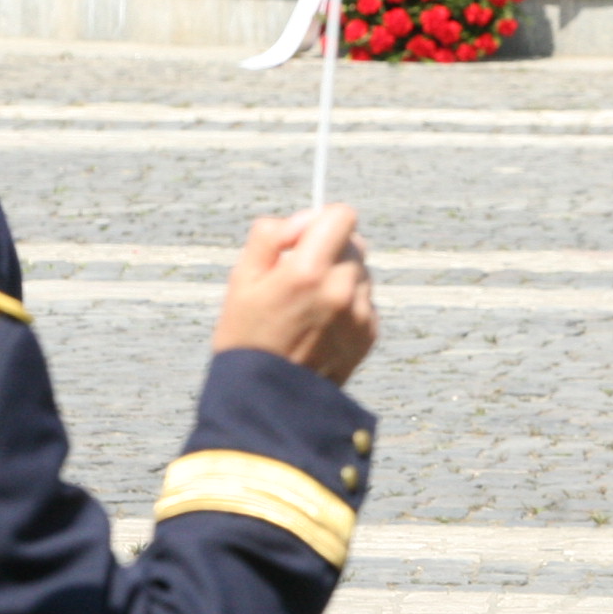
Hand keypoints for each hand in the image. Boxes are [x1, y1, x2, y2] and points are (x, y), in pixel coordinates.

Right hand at [211, 205, 376, 384]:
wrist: (266, 397)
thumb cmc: (247, 334)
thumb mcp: (242, 278)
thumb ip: (271, 236)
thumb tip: (304, 219)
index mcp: (307, 271)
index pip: (343, 216)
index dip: (323, 219)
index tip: (305, 236)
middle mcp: (341, 290)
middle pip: (353, 243)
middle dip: (330, 250)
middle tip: (301, 275)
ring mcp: (360, 313)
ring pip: (361, 272)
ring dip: (341, 278)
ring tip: (308, 306)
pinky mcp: (370, 333)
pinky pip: (366, 301)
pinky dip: (349, 304)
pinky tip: (321, 325)